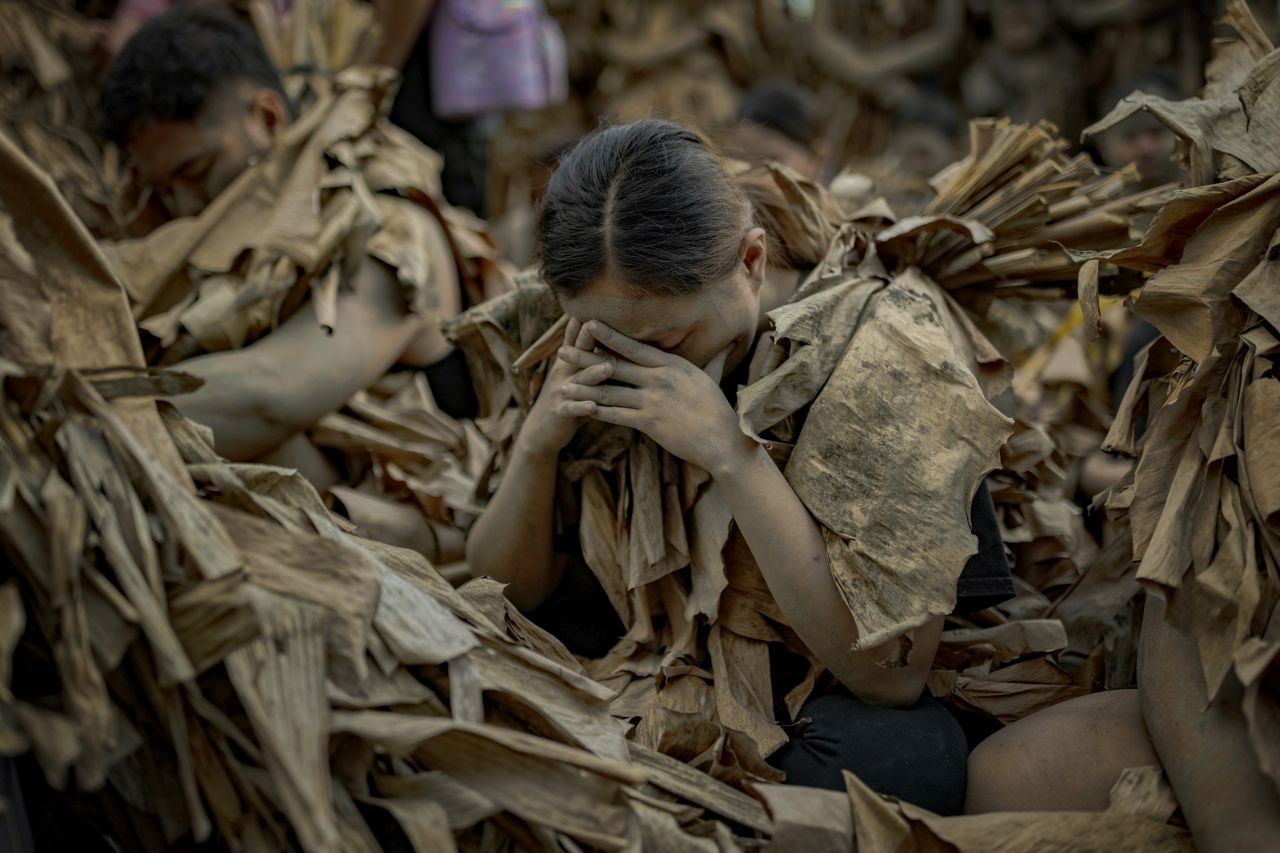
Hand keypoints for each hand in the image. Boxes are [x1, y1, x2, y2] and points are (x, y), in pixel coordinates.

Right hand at [518, 317, 611, 457]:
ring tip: (608, 367)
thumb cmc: (565, 397)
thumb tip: (604, 333)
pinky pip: (572, 409)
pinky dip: (582, 407)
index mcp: (569, 362)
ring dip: (594, 373)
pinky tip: (593, 406)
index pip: (577, 340)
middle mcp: (564, 373)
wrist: (540, 430)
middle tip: (598, 325)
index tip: (596, 306)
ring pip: (579, 381)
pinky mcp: (560, 412)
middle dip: (587, 339)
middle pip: (577, 354)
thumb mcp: (572, 373)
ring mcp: (561, 392)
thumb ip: (586, 355)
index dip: (584, 324)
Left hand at [553, 321, 752, 476]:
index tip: (588, 324)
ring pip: (609, 390)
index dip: (609, 335)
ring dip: (583, 387)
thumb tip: (728, 342)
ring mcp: (652, 401)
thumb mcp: (713, 377)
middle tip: (562, 350)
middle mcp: (659, 379)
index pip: (634, 346)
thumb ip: (714, 358)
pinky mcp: (648, 423)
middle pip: (614, 365)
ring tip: (563, 383)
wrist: (723, 441)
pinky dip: (596, 411)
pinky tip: (580, 407)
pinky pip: (615, 415)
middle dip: (585, 357)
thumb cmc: (718, 410)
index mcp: (672, 365)